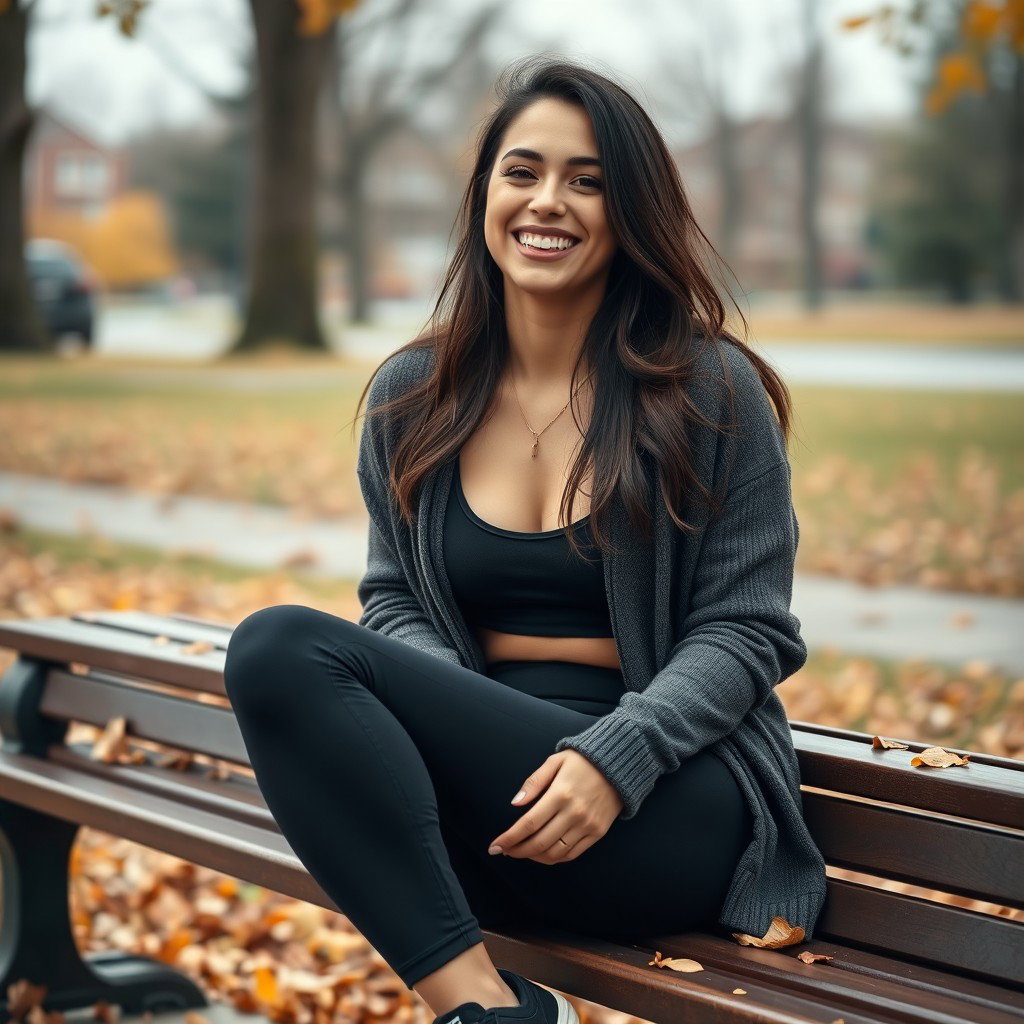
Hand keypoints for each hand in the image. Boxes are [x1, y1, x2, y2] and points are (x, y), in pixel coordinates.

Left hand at [488, 750, 624, 863]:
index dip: (509, 838)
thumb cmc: (582, 761)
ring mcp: (587, 825)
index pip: (528, 824)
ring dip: (534, 857)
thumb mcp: (555, 761)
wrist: (618, 764)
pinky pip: (572, 854)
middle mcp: (574, 813)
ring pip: (555, 853)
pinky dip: (554, 858)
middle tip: (504, 851)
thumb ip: (534, 782)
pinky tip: (543, 853)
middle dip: (517, 851)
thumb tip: (515, 802)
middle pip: (539, 843)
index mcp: (560, 794)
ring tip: (522, 851)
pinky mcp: (597, 833)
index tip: (494, 846)